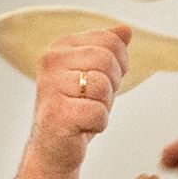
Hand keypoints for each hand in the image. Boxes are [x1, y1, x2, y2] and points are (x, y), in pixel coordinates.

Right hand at [31, 25, 133, 168]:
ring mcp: (51, 85)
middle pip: (107, 61)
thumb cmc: (76, 110)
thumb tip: (126, 29)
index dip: (119, 64)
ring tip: (85, 112)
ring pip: (104, 87)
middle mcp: (52, 60)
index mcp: (62, 46)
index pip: (110, 40)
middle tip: (93, 100)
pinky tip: (81, 127)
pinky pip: (99, 113)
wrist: (54, 148)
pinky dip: (98, 124)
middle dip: (111, 86)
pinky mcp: (57, 112)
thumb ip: (108, 50)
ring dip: (104, 106)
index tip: (102, 80)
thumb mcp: (96, 74)